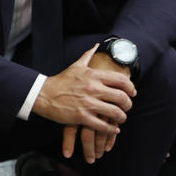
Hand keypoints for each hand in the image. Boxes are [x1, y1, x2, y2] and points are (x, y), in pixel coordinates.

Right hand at [33, 45, 135, 160]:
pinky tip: (113, 129)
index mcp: (93, 75)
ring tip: (121, 118)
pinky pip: (103, 126)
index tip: (132, 93)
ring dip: (121, 117)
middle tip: (127, 107)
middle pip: (122, 98)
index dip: (131, 87)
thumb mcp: (76, 66)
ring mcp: (88, 103)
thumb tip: (97, 45)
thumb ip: (88, 55)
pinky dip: (111, 129)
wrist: (43, 94)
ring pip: (115, 113)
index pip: (121, 80)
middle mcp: (93, 88)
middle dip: (128, 104)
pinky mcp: (82, 117)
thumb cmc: (61, 81)